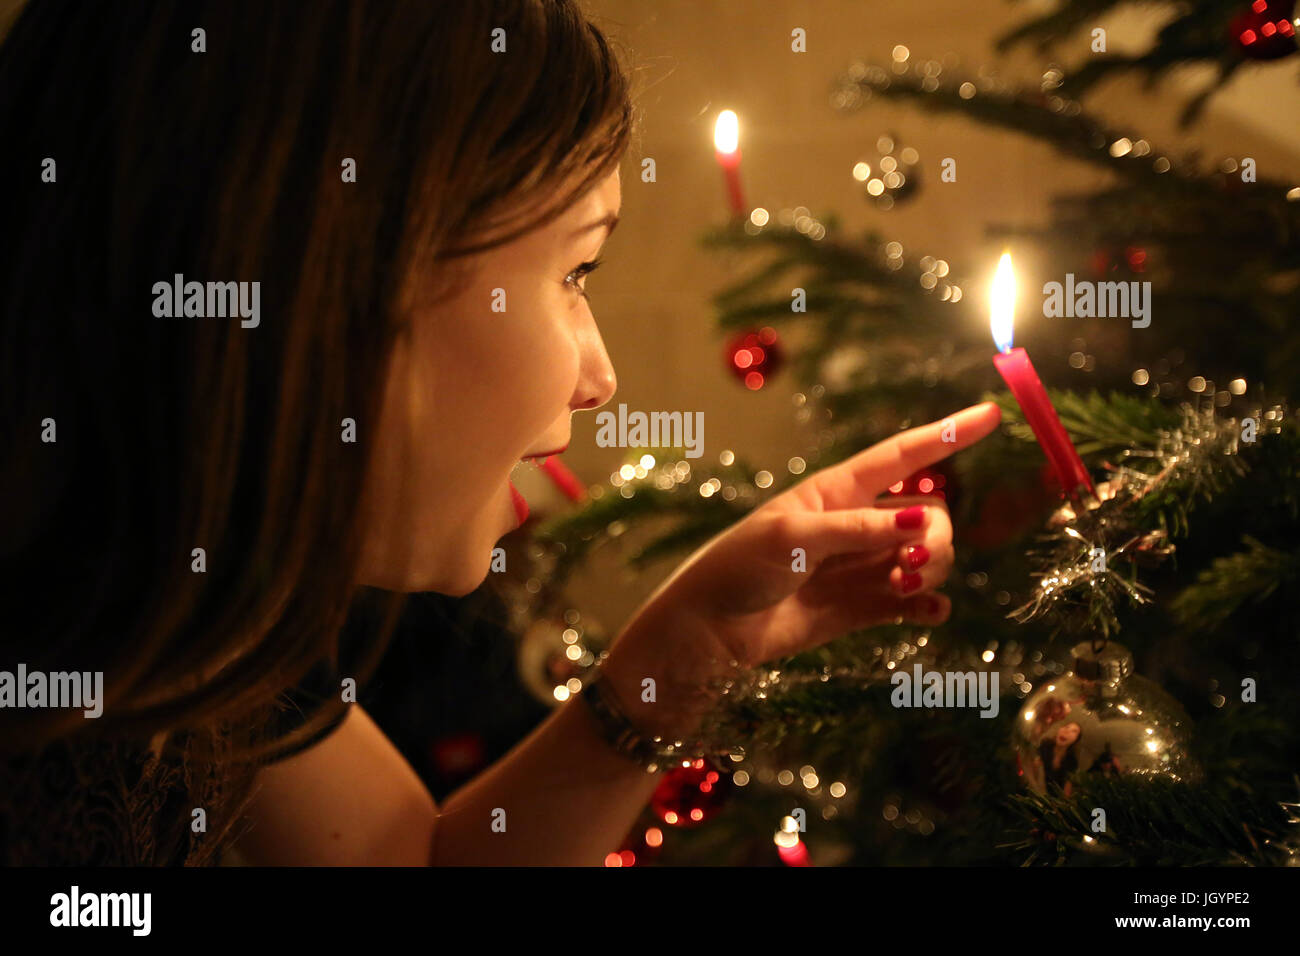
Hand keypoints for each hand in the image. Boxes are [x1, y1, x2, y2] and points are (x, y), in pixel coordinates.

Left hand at [600, 401, 1001, 738]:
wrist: (712, 631)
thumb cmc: (740, 567)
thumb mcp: (794, 538)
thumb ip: (858, 529)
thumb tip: (922, 520)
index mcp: (837, 490)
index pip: (904, 455)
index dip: (947, 434)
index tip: (990, 413)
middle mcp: (858, 524)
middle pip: (930, 516)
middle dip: (934, 538)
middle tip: (909, 567)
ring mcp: (863, 566)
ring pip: (927, 558)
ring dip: (931, 571)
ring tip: (903, 588)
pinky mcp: (863, 607)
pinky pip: (915, 603)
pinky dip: (928, 606)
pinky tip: (928, 612)